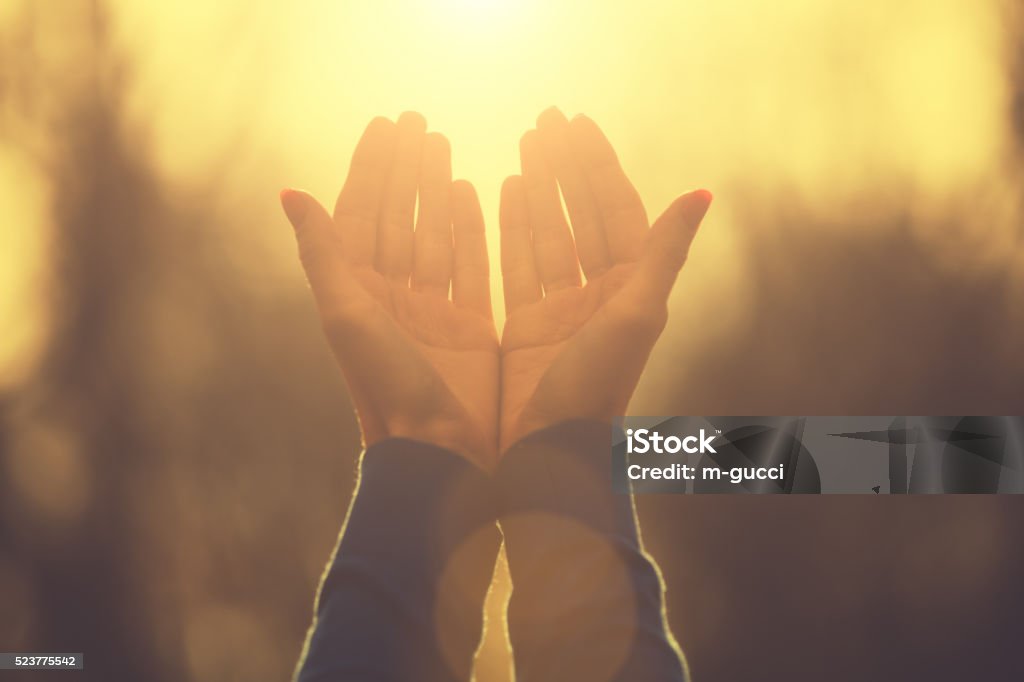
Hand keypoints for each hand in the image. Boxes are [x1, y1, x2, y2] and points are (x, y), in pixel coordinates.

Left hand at [281, 113, 498, 468]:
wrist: (438, 451)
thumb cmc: (386, 386)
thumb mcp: (347, 314)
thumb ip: (323, 253)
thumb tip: (290, 193)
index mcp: (357, 292)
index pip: (363, 212)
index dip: (372, 166)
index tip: (387, 123)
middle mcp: (391, 297)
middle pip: (398, 216)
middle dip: (405, 167)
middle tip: (418, 120)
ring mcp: (431, 311)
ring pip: (433, 233)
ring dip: (435, 188)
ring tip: (443, 144)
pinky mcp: (469, 326)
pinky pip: (468, 264)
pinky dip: (468, 227)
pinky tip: (469, 192)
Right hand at [498, 108, 711, 452]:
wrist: (549, 455)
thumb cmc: (597, 389)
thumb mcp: (637, 314)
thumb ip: (664, 251)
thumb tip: (702, 193)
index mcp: (631, 289)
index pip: (615, 210)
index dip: (597, 165)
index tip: (575, 122)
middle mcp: (600, 295)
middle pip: (581, 215)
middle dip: (566, 167)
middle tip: (545, 119)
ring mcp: (561, 310)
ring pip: (549, 234)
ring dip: (539, 189)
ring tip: (526, 144)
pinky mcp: (525, 327)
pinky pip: (518, 264)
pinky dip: (512, 228)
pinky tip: (505, 191)